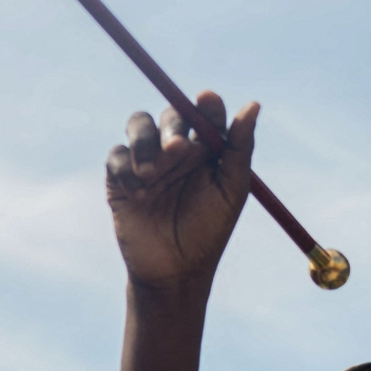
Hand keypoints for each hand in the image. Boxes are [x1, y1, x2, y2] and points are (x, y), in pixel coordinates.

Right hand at [106, 91, 258, 291]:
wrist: (175, 270)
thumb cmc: (209, 231)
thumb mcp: (232, 188)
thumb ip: (240, 146)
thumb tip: (253, 104)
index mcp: (205, 149)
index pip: (205, 113)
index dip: (206, 104)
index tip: (207, 101)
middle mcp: (174, 150)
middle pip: (169, 114)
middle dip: (171, 126)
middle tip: (176, 149)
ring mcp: (146, 161)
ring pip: (137, 124)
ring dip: (143, 141)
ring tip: (151, 173)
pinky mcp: (120, 179)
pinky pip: (116, 156)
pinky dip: (126, 168)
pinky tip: (139, 194)